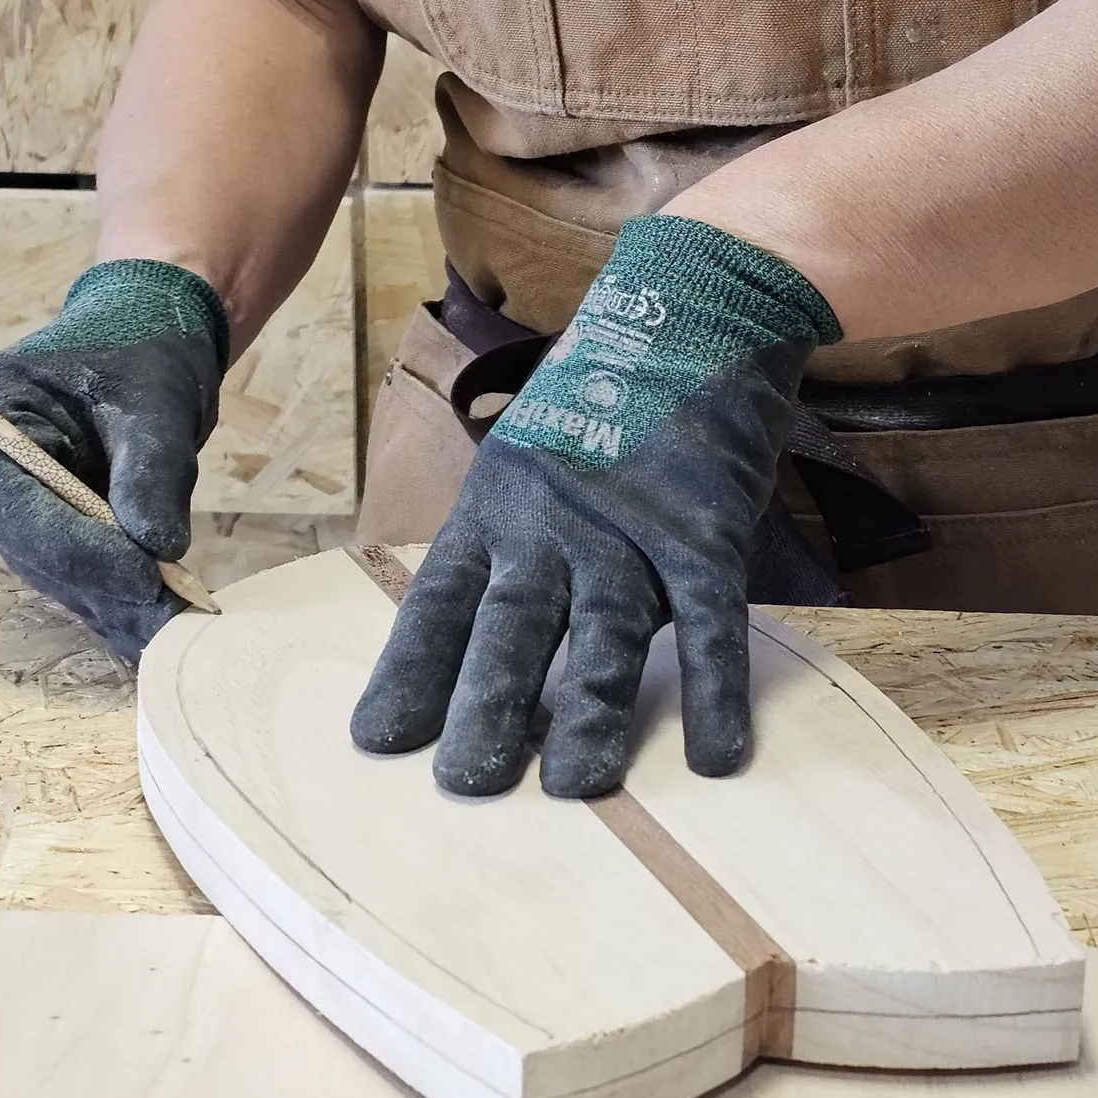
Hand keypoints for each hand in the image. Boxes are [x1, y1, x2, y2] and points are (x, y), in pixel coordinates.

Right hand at [0, 259, 226, 659]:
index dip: (79, 551)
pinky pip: (78, 573)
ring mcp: (10, 503)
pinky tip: (161, 629)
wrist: (146, 339)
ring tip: (176, 631)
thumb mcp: (156, 402)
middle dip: (105, 586)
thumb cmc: (143, 353)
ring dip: (115, 605)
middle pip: (33, 548)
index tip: (145, 577)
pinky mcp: (45, 527)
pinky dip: (119, 600)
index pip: (17, 506)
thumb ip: (152, 472)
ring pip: (57, 572)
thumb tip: (158, 549)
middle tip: (172, 619)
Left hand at [350, 216, 842, 797]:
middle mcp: (553, 524)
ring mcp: (632, 530)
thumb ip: (510, 541)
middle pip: (512, 627)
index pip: (439, 601)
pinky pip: (713, 622)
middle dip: (489, 708)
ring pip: (605, 633)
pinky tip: (717, 757)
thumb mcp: (528, 460)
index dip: (412, 672)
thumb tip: (472, 635)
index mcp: (496, 508)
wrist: (695, 310)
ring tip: (576, 787)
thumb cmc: (602, 396)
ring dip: (590, 713)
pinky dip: (717, 689)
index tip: (380, 741)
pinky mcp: (707, 532)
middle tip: (466, 786)